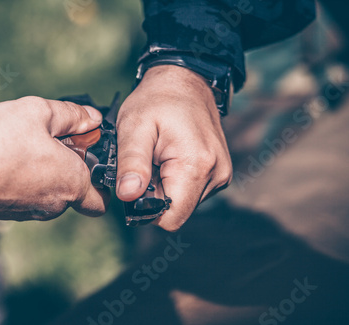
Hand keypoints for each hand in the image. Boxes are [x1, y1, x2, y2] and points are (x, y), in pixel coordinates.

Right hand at [0, 96, 108, 220]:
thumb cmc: (1, 140)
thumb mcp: (41, 112)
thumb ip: (73, 116)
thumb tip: (92, 119)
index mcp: (72, 183)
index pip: (100, 201)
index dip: (99, 182)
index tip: (88, 160)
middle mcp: (54, 205)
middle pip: (72, 191)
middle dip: (67, 169)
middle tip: (50, 141)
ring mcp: (29, 212)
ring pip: (48, 194)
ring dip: (44, 174)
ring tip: (24, 147)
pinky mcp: (7, 213)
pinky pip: (26, 198)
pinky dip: (24, 182)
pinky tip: (9, 160)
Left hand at [116, 65, 231, 230]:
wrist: (185, 81)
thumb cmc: (158, 100)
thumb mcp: (135, 127)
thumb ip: (131, 163)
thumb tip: (127, 196)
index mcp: (196, 166)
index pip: (171, 218)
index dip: (147, 208)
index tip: (137, 182)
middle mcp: (217, 175)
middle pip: (177, 211)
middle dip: (155, 194)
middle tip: (147, 161)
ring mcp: (221, 175)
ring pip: (183, 202)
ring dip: (164, 186)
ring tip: (158, 156)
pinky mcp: (219, 173)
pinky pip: (191, 191)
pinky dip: (175, 180)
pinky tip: (169, 157)